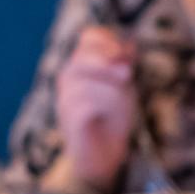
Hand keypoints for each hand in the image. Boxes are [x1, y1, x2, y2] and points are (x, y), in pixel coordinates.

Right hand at [56, 26, 136, 189]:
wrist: (104, 155)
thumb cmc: (113, 118)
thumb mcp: (124, 86)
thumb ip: (124, 65)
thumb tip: (129, 45)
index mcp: (82, 65)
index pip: (89, 38)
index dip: (108, 41)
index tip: (125, 54)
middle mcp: (69, 80)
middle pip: (82, 59)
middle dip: (108, 65)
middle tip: (128, 77)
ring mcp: (65, 101)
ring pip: (83, 83)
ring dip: (110, 91)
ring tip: (121, 104)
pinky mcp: (70, 122)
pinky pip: (83, 106)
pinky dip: (100, 107)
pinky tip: (107, 114)